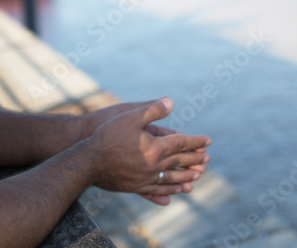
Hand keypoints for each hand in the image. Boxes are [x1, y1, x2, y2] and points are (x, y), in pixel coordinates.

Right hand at [85, 98, 210, 205]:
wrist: (88, 161)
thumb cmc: (108, 135)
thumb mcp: (130, 116)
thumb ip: (152, 109)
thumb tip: (171, 101)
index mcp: (156, 147)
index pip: (181, 143)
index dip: (196, 141)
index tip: (208, 141)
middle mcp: (154, 165)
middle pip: (180, 162)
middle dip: (195, 160)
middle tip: (207, 159)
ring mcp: (145, 178)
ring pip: (171, 179)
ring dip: (186, 177)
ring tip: (197, 178)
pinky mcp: (135, 187)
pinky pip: (157, 191)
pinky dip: (169, 191)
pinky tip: (173, 195)